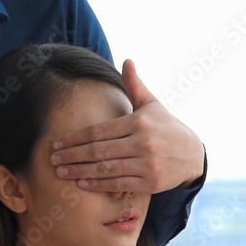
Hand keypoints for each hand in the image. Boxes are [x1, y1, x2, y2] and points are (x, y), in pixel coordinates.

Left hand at [49, 59, 204, 193]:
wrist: (193, 154)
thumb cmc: (166, 127)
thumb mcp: (152, 104)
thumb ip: (135, 85)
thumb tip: (127, 60)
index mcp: (138, 122)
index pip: (99, 131)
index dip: (75, 138)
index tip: (57, 142)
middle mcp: (142, 143)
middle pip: (98, 150)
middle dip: (72, 155)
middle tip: (53, 159)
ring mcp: (147, 164)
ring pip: (106, 169)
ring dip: (80, 171)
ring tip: (61, 172)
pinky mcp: (150, 183)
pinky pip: (119, 184)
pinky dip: (99, 184)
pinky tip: (82, 183)